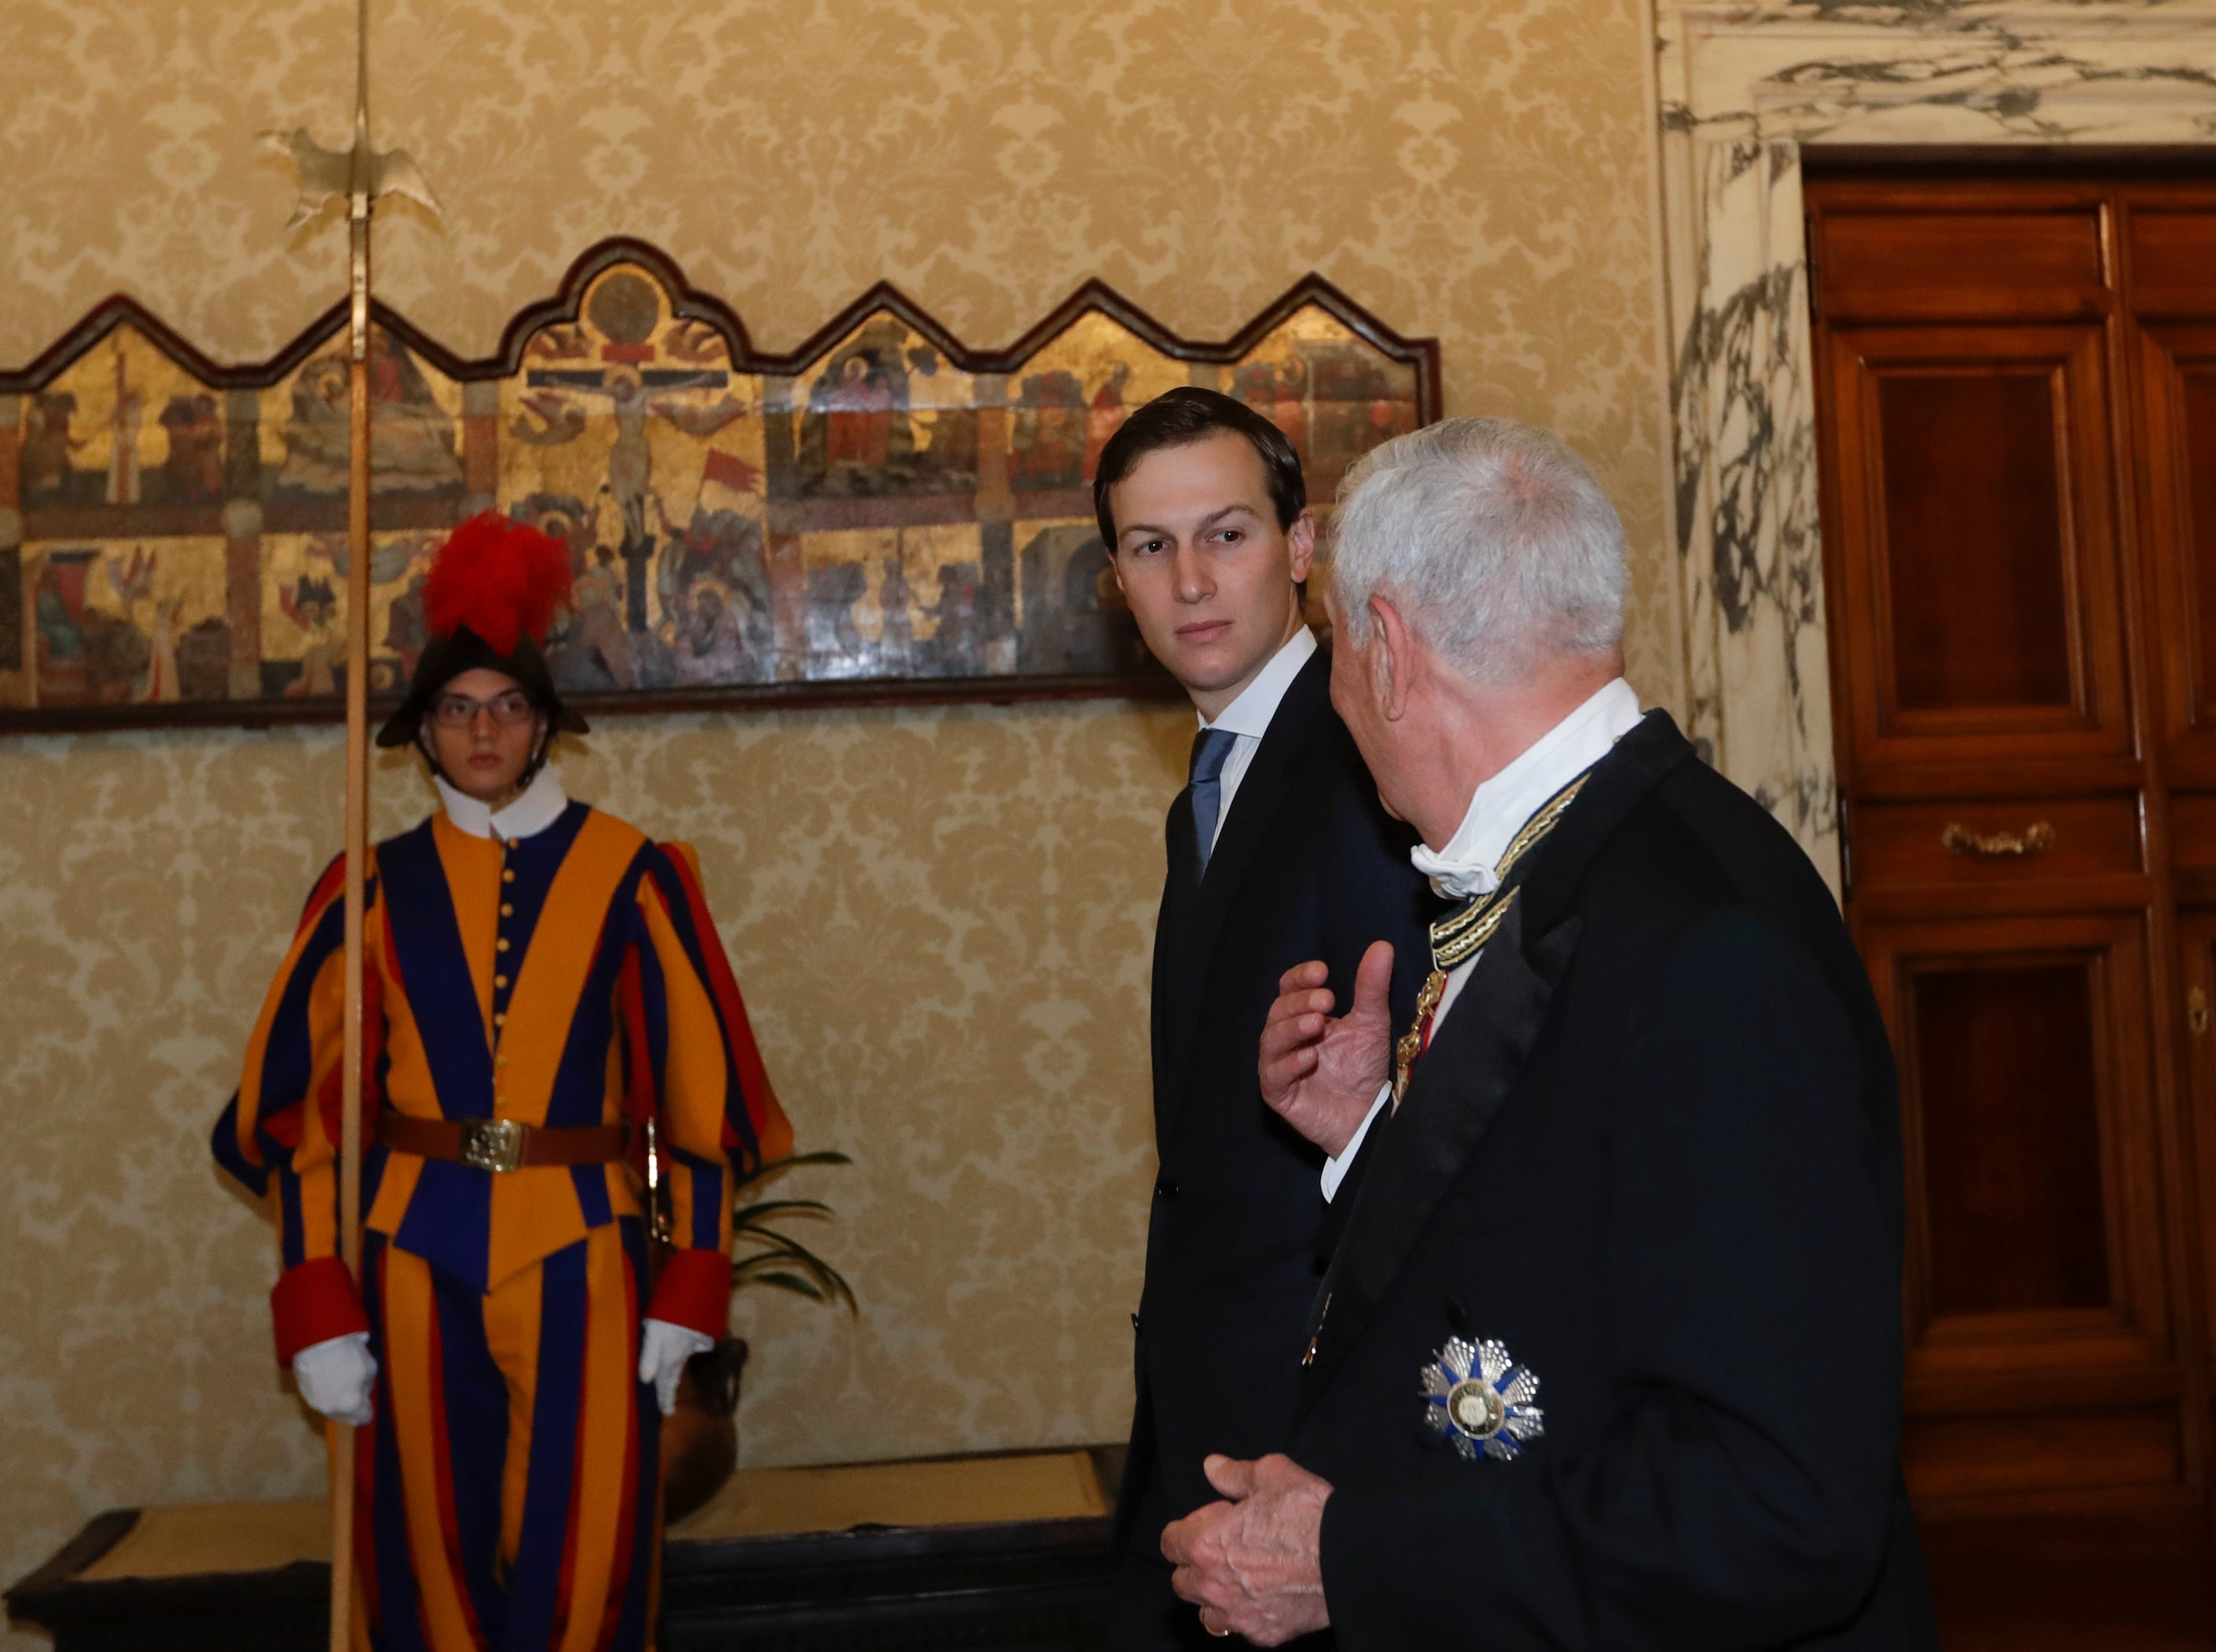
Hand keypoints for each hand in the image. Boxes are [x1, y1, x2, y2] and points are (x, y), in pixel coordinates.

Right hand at [293, 1332, 376, 1426]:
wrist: (316, 1341)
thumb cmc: (348, 1353)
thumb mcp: (370, 1368)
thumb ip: (367, 1386)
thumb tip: (362, 1394)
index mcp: (350, 1405)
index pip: (364, 1418)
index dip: (368, 1409)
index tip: (367, 1401)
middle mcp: (331, 1409)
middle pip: (345, 1416)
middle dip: (352, 1407)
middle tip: (355, 1390)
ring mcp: (314, 1403)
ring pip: (330, 1409)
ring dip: (337, 1401)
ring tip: (340, 1382)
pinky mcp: (303, 1393)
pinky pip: (318, 1399)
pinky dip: (324, 1393)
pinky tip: (327, 1378)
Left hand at [639, 1319, 713, 1414]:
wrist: (693, 1296)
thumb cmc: (668, 1316)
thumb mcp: (654, 1334)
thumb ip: (649, 1356)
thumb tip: (645, 1381)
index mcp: (670, 1358)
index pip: (665, 1383)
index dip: (664, 1398)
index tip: (666, 1412)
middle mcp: (682, 1354)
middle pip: (674, 1376)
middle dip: (670, 1391)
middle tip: (669, 1405)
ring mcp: (693, 1345)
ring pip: (682, 1363)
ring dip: (676, 1374)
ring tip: (672, 1382)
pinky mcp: (701, 1335)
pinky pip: (697, 1348)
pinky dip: (692, 1352)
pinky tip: (689, 1350)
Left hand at [1162, 1454, 1332, 1644]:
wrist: (1350, 1557)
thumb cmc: (1309, 1512)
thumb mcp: (1271, 1474)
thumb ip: (1233, 1474)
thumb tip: (1211, 1467)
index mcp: (1207, 1545)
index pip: (1170, 1543)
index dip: (1190, 1528)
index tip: (1217, 1520)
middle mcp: (1214, 1586)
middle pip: (1182, 1582)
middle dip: (1197, 1563)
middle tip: (1229, 1547)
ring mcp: (1239, 1615)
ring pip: (1207, 1612)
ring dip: (1216, 1596)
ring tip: (1243, 1578)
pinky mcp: (1265, 1635)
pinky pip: (1242, 1629)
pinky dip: (1247, 1615)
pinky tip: (1267, 1596)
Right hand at [1259, 940, 1395, 1156]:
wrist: (1368, 1115)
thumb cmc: (1364, 1068)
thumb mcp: (1372, 1023)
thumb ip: (1371, 987)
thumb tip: (1382, 946)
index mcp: (1303, 1016)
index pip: (1289, 988)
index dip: (1300, 977)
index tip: (1323, 971)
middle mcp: (1286, 1038)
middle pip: (1278, 1011)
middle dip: (1300, 1003)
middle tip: (1327, 1000)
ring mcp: (1279, 1066)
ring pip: (1271, 1040)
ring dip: (1292, 1028)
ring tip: (1317, 1024)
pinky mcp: (1279, 1094)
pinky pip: (1273, 1075)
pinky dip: (1289, 1063)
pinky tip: (1311, 1058)